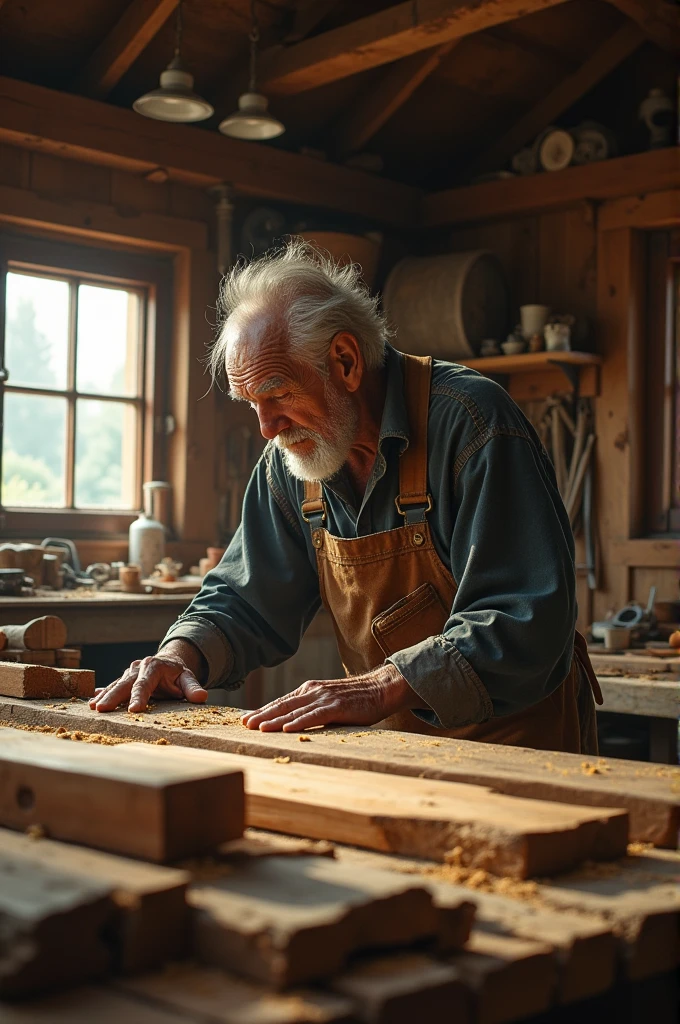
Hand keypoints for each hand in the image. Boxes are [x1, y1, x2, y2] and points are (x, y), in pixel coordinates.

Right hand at [89, 640, 207, 712]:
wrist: (168, 663)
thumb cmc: (178, 674)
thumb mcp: (188, 678)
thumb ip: (193, 688)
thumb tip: (202, 697)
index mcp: (154, 667)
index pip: (145, 684)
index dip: (139, 697)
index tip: (134, 710)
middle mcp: (138, 668)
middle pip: (125, 684)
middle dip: (113, 696)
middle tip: (102, 709)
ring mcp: (129, 673)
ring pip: (115, 685)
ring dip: (104, 696)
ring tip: (93, 707)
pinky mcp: (123, 679)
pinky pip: (111, 686)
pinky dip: (102, 693)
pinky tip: (91, 701)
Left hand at [241, 662, 419, 731]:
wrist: (380, 689)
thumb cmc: (355, 699)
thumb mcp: (328, 701)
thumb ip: (312, 708)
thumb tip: (293, 722)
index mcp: (309, 690)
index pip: (281, 702)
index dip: (263, 711)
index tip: (246, 720)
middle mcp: (312, 691)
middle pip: (282, 705)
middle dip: (262, 715)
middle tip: (244, 725)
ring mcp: (324, 698)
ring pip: (294, 711)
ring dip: (274, 720)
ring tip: (259, 728)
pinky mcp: (336, 706)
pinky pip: (314, 716)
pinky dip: (299, 722)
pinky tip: (286, 728)